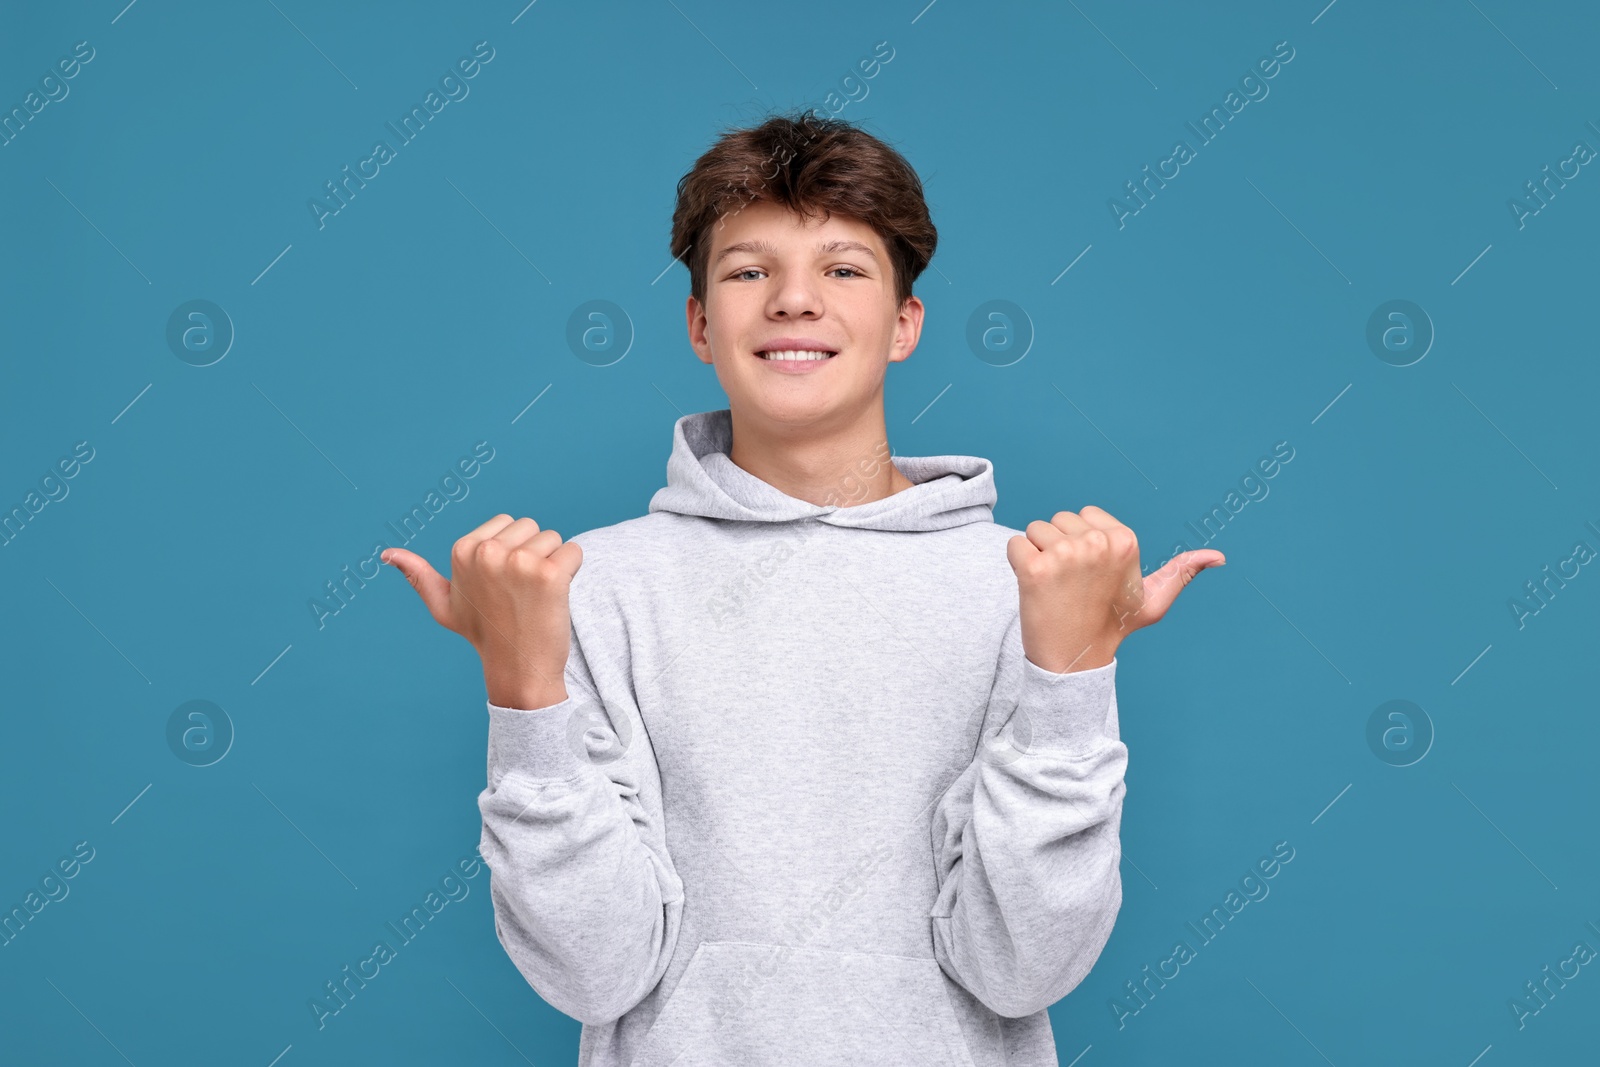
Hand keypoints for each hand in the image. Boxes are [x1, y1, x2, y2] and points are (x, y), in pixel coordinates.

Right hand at [382, 513, 582, 708]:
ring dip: (553, 563)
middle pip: (532, 527)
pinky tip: (555, 597)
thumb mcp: (444, 606)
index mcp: (463, 550)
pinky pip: (574, 552)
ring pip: (554, 538)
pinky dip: (572, 571)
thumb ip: (418, 576)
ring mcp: (519, 563)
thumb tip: (386, 554)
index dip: (512, 551)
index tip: (502, 585)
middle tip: (521, 592)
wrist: (518, 668)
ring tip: (536, 596)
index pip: (508, 522)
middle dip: (533, 554)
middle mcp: (488, 552)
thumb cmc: (484, 634)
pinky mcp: (549, 575)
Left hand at [1006, 505, 1223, 672]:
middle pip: (1058, 521)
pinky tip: (1034, 589)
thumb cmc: (1112, 626)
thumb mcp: (1153, 600)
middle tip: (1071, 585)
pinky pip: (1014, 545)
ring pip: (1035, 530)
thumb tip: (1218, 557)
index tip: (1090, 575)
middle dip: (1058, 547)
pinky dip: (1017, 564)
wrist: (1075, 660)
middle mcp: (1097, 543)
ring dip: (1037, 555)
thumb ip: (1181, 573)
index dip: (1081, 542)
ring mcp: (1065, 555)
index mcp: (1125, 541)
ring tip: (1054, 587)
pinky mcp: (1034, 569)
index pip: (1084, 515)